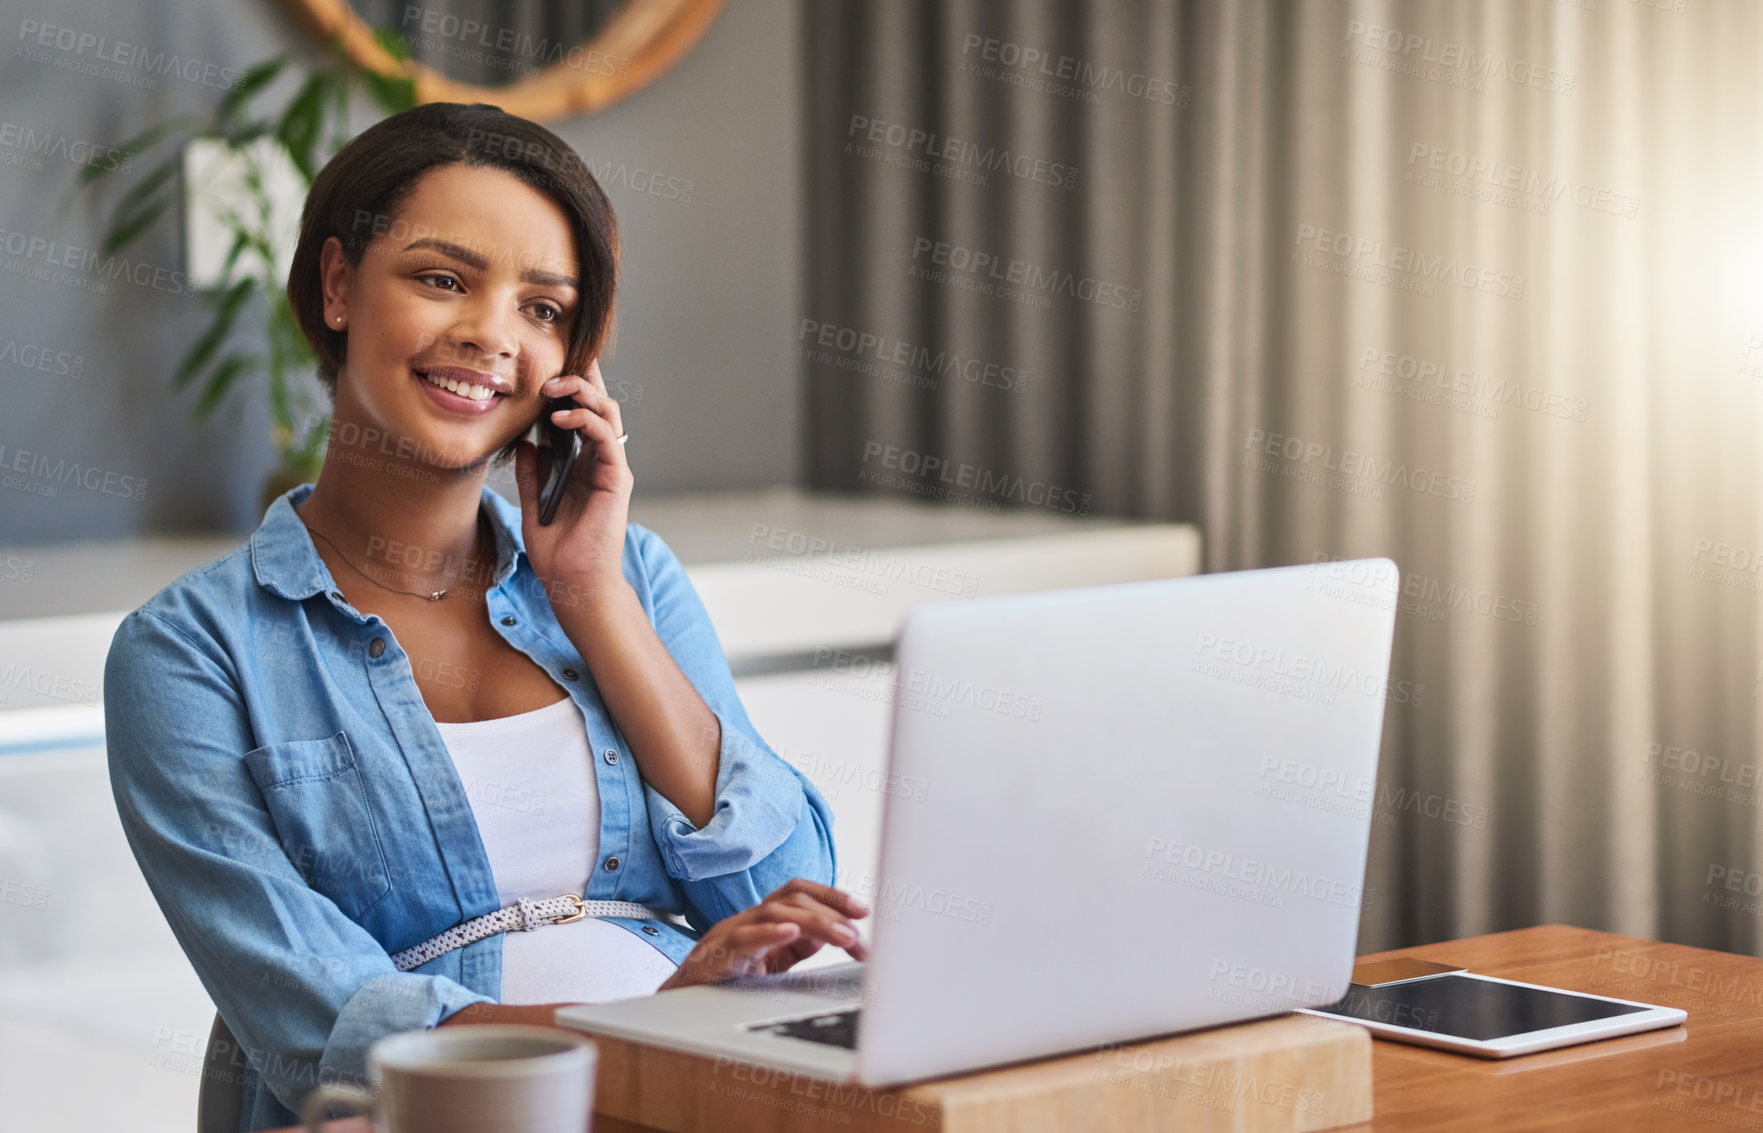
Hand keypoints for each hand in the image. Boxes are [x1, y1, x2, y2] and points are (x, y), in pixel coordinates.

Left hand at [513, 359, 630, 597]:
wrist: (574, 582)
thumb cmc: (558, 551)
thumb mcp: (533, 502)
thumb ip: (532, 472)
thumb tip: (525, 443)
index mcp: (584, 464)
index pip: (582, 414)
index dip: (570, 388)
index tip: (547, 367)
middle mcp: (601, 461)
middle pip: (599, 404)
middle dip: (579, 378)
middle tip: (550, 367)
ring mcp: (611, 467)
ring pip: (607, 412)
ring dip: (581, 392)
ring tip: (552, 388)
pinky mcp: (617, 477)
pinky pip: (606, 436)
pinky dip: (585, 420)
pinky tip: (558, 417)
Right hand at [657, 880, 869, 990]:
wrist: (682, 1002)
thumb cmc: (727, 976)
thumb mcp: (773, 960)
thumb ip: (801, 945)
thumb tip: (836, 934)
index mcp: (764, 917)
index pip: (799, 892)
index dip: (831, 895)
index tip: (862, 912)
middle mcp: (748, 917)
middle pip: (793, 898)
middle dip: (831, 912)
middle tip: (859, 934)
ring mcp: (731, 932)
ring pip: (774, 912)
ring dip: (815, 923)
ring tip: (843, 937)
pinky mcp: (717, 954)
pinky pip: (743, 937)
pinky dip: (769, 932)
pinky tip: (791, 933)